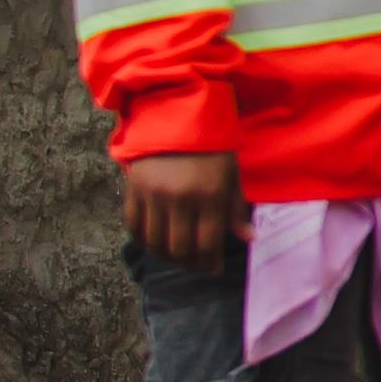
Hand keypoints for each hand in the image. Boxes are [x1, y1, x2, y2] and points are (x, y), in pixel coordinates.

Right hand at [124, 150, 247, 273]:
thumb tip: (247, 238)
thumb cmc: (210, 146)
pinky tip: (155, 243)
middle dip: (190, 263)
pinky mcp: (133, 188)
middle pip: (180, 248)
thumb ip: (236, 207)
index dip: (211, 262)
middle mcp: (179, 197)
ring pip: (155, 242)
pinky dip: (143, 241)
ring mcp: (153, 194)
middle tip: (196, 264)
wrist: (175, 113)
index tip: (214, 268)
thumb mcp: (231, 173)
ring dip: (166, 256)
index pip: (208, 243)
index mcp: (209, 193)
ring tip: (177, 256)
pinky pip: (133, 226)